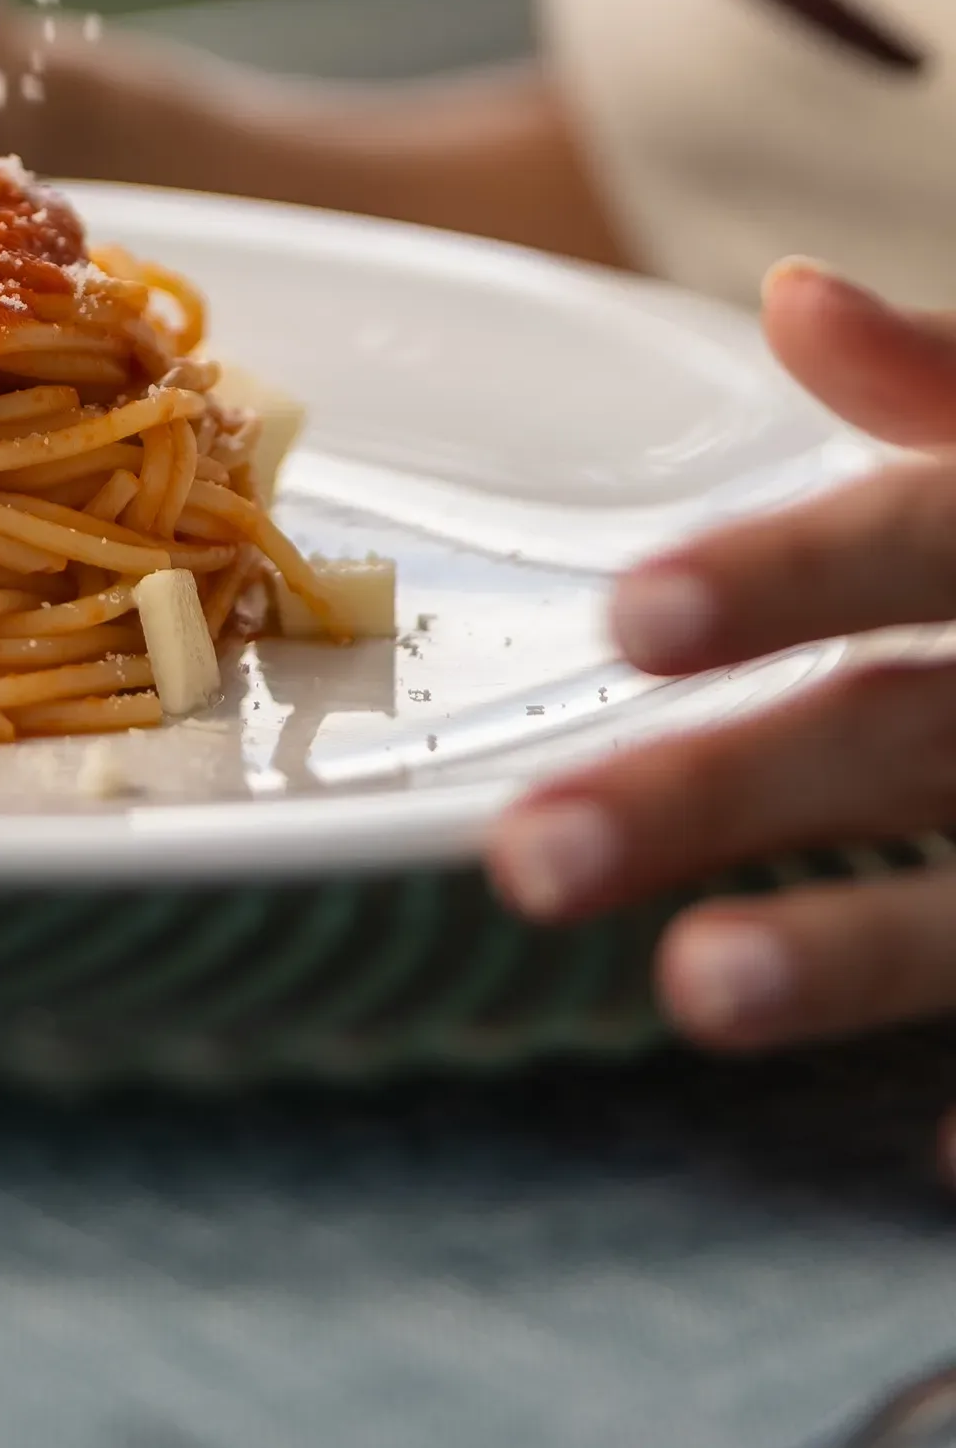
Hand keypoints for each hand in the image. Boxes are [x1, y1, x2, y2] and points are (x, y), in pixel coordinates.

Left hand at [489, 260, 955, 1150]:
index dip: (785, 576)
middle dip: (731, 793)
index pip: (923, 534)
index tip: (630, 618)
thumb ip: (955, 382)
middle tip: (533, 854)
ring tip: (690, 989)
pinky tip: (932, 1146)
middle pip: (910, 736)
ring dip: (856, 951)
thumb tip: (796, 301)